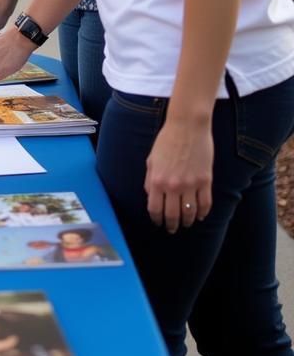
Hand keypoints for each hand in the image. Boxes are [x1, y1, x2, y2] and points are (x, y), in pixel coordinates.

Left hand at [144, 116, 212, 231]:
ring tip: (187, 223)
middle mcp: (173, 185)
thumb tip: (150, 196)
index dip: (156, 219)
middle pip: (173, 215)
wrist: (187, 127)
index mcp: (157, 180)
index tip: (158, 222)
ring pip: (190, 212)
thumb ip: (150, 180)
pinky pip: (206, 204)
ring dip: (188, 221)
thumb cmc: (167, 141)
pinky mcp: (206, 181)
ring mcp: (191, 184)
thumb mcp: (151, 159)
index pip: (155, 209)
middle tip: (172, 229)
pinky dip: (203, 213)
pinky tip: (201, 216)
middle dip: (172, 225)